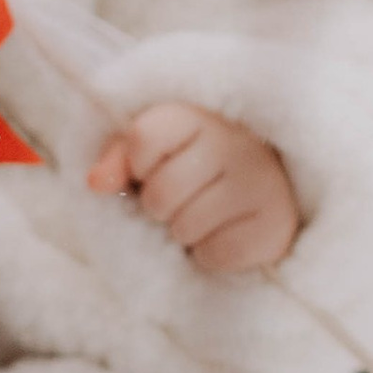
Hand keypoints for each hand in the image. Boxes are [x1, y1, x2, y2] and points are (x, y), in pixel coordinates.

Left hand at [87, 100, 300, 274]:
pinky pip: (215, 255)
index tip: (152, 167)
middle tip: (182, 199)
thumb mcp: (150, 153)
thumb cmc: (191, 169)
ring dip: (184, 232)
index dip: (136, 165)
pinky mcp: (276, 224)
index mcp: (199, 117)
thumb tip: (97, 181)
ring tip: (203, 215)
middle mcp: (236, 143)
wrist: (260, 191)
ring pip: (186, 228)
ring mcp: (261, 183)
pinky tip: (223, 233)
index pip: (143, 139)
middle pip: (160, 194)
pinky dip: (210, 254)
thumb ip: (119, 158)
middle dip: (159, 207)